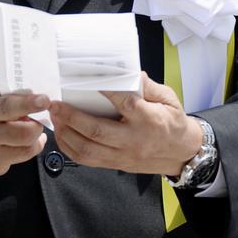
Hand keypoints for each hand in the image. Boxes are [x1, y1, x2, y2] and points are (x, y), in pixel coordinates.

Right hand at [0, 76, 48, 175]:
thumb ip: (14, 90)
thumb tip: (41, 92)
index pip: (1, 87)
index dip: (22, 91)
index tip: (42, 95)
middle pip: (8, 108)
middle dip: (29, 105)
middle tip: (46, 102)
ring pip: (23, 134)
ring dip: (37, 129)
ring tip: (36, 126)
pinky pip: (26, 151)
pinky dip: (36, 145)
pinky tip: (33, 141)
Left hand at [49, 72, 203, 174]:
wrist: (182, 154)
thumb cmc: (173, 122)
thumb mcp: (169, 99)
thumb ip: (149, 86)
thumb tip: (130, 72)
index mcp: (149, 120)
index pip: (125, 104)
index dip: (106, 92)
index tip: (86, 80)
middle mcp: (133, 140)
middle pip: (98, 131)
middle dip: (72, 117)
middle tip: (55, 103)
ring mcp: (123, 155)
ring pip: (88, 150)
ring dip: (66, 133)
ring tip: (55, 117)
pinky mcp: (116, 164)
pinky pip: (88, 160)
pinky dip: (70, 148)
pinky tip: (62, 134)